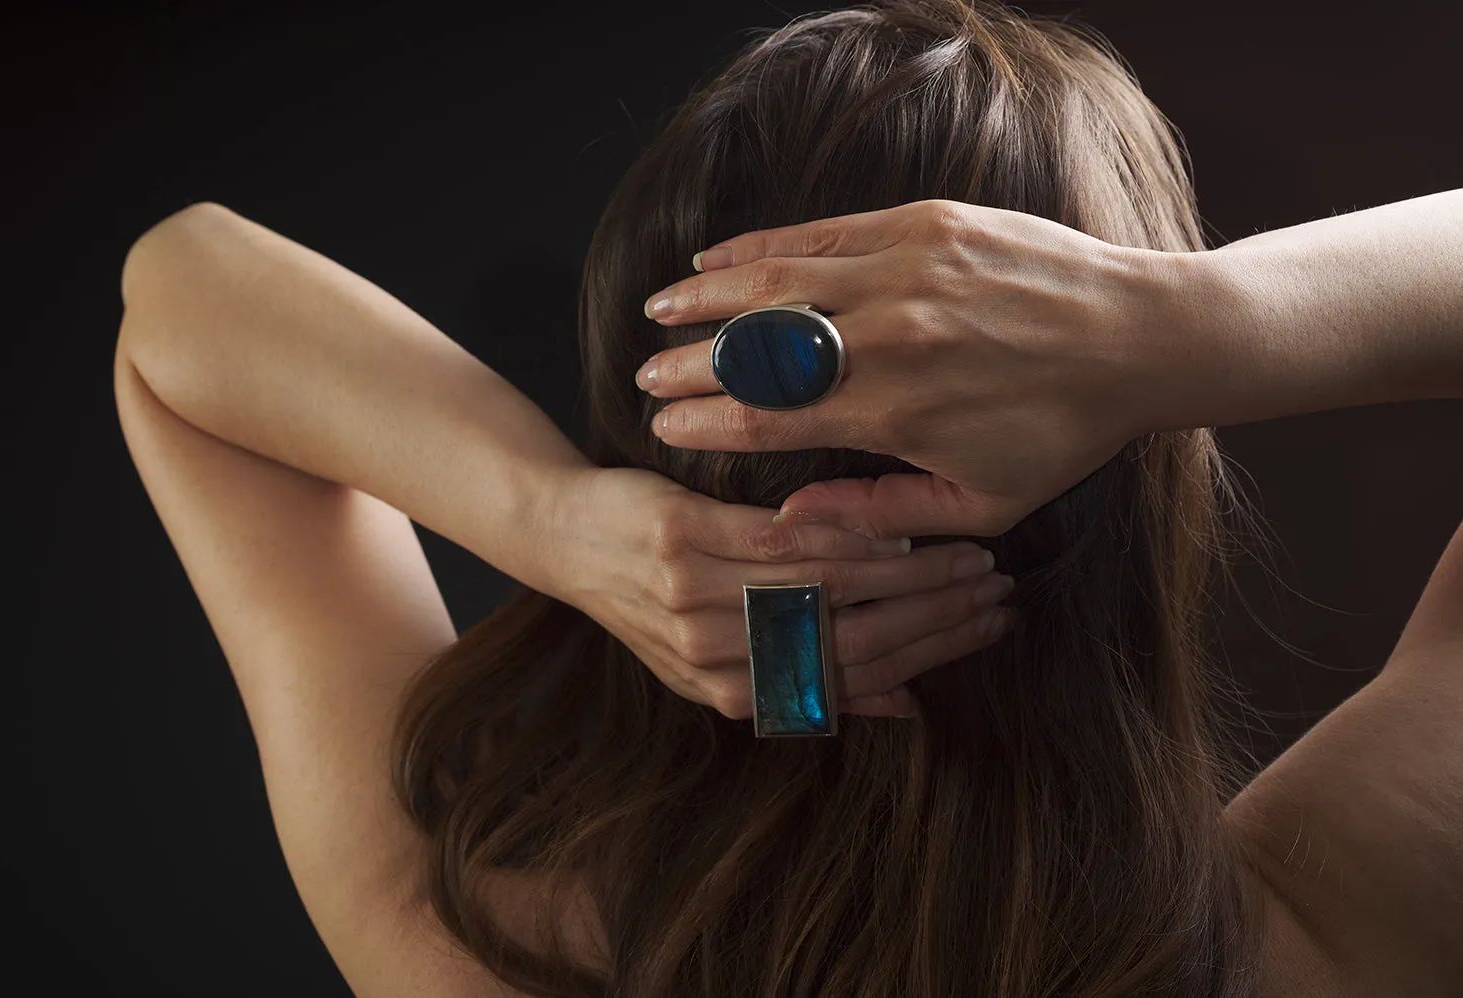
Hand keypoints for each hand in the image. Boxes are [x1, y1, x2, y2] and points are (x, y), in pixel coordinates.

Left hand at [549, 465, 1016, 719]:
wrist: (561, 535)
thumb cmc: (648, 593)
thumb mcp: (715, 660)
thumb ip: (806, 683)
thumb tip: (906, 706)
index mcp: (732, 692)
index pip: (853, 682)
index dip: (930, 658)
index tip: (988, 630)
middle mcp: (717, 656)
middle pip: (852, 642)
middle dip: (938, 620)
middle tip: (1000, 594)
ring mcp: (699, 599)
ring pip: (828, 591)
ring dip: (910, 577)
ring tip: (969, 560)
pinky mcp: (684, 538)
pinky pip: (783, 540)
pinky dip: (846, 537)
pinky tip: (897, 532)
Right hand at [635, 199, 1179, 535]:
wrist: (1142, 337)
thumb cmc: (1064, 429)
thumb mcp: (984, 502)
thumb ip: (883, 512)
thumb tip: (798, 516)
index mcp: (893, 409)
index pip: (767, 416)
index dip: (704, 422)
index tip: (662, 428)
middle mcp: (886, 335)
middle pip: (755, 346)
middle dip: (687, 362)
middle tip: (643, 375)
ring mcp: (903, 270)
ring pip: (776, 280)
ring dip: (708, 297)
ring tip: (660, 309)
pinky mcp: (924, 224)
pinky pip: (822, 232)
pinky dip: (763, 246)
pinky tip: (723, 259)